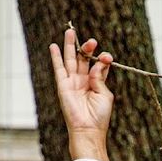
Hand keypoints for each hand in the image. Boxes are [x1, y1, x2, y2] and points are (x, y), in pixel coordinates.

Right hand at [49, 26, 113, 160]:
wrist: (88, 129)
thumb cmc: (99, 115)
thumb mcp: (104, 94)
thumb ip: (100, 78)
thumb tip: (98, 63)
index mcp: (96, 83)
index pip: (98, 66)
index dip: (102, 59)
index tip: (107, 57)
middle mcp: (83, 81)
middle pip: (83, 60)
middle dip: (87, 48)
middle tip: (92, 40)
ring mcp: (72, 82)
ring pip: (70, 60)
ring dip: (70, 46)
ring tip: (70, 31)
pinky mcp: (63, 86)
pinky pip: (59, 69)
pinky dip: (56, 57)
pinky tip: (54, 46)